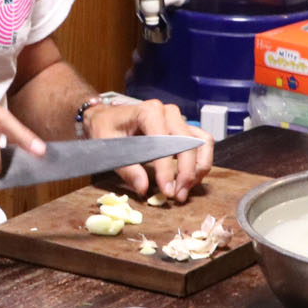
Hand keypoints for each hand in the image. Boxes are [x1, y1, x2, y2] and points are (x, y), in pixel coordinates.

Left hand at [82, 98, 213, 202]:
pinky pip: (202, 144)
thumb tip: (144, 188)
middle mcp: (168, 112)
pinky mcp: (183, 129)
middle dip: (187, 173)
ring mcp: (178, 120)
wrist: (106, 116)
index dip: (167, 169)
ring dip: (198, 168)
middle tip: (178, 196)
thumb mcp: (108, 147)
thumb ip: (126, 168)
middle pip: (189, 143)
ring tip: (185, 189)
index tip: (166, 190)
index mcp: (148, 111)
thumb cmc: (105, 128)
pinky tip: (190, 180)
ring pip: (202, 142)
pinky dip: (200, 163)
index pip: (165, 142)